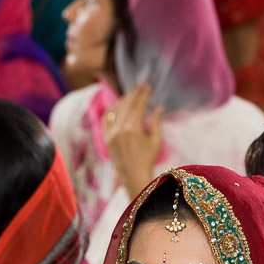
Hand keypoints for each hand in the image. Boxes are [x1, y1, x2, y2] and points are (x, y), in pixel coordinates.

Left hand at [103, 82, 162, 198]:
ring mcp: (111, 134)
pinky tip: (118, 105)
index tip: (148, 87)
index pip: (138, 106)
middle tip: (140, 86)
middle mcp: (120, 130)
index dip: (143, 95)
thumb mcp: (156, 141)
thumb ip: (155, 122)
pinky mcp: (106, 139)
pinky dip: (112, 110)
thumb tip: (158, 106)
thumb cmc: (148, 160)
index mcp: (133, 130)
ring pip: (116, 110)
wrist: (134, 177)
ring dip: (124, 100)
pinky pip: (106, 119)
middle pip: (127, 105)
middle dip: (135, 94)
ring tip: (131, 95)